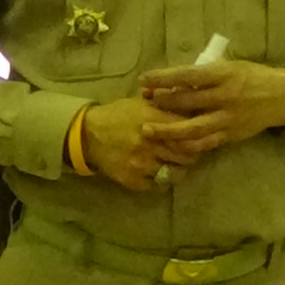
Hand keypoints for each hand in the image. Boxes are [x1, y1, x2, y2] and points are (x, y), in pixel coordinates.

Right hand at [81, 95, 197, 190]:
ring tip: (176, 163)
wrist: (88, 135)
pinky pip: (160, 185)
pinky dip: (163, 180)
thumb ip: (165, 104)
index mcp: (153, 120)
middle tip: (190, 151)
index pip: (188, 131)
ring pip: (176, 172)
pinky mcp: (134, 180)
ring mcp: (142, 164)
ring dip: (180, 168)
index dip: (196, 135)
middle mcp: (150, 143)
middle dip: (192, 154)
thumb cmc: (118, 115)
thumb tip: (190, 98)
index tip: (197, 135)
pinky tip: (160, 172)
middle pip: (187, 154)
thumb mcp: (140, 104)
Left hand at [136, 61, 284, 156]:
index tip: (144, 79)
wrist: (281, 96)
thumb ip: (204, 76)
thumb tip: (172, 82)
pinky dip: (186, 145)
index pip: (186, 76)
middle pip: (185, 102)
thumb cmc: (251, 76)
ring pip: (192, 129)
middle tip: (143, 101)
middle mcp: (224, 97)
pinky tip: (171, 144)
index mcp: (222, 75)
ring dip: (167, 130)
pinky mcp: (230, 135)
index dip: (163, 78)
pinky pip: (204, 143)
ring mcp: (227, 119)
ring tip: (148, 129)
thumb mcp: (228, 67)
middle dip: (161, 102)